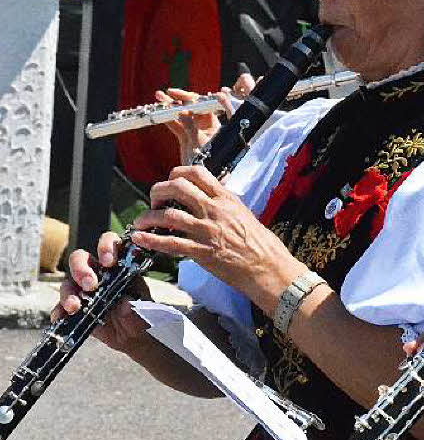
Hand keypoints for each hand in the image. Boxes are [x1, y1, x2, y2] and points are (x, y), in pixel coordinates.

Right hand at [53, 232, 151, 354]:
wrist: (132, 336)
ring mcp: (82, 289)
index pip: (109, 243)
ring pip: (67, 282)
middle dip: (81, 269)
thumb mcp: (143, 307)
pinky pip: (59, 306)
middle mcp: (97, 272)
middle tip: (90, 285)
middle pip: (80, 258)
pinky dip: (59, 311)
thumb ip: (135, 304)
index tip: (109, 263)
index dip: (106, 247)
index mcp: (117, 264)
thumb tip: (125, 303)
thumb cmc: (140, 313)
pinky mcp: (73, 307)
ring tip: (75, 307)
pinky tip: (61, 317)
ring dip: (68, 293)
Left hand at [128, 165, 302, 310]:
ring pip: (169, 216)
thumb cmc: (260, 243)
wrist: (268, 266)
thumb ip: (224, 204)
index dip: (176, 173)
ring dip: (148, 217)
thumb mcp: (243, 213)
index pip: (197, 173)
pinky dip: (151, 240)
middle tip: (154, 201)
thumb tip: (208, 198)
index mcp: (226, 199)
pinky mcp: (202, 252)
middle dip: (158, 191)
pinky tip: (140, 239)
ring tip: (140, 223)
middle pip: (177, 188)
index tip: (169, 181)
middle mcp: (215, 210)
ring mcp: (208, 231)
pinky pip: (171, 244)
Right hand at [156, 74, 254, 164]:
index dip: (194, 98)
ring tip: (160, 97)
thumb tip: (181, 110)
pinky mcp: (186, 138)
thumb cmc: (208, 163)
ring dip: (171, 106)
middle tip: (170, 93)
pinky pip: (176, 125)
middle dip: (181, 99)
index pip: (205, 106)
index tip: (185, 95)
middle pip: (194, 107)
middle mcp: (207, 126)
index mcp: (215, 125)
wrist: (202, 180)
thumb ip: (190, 127)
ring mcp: (196, 131)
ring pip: (183, 115)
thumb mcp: (199, 144)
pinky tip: (159, 111)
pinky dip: (167, 118)